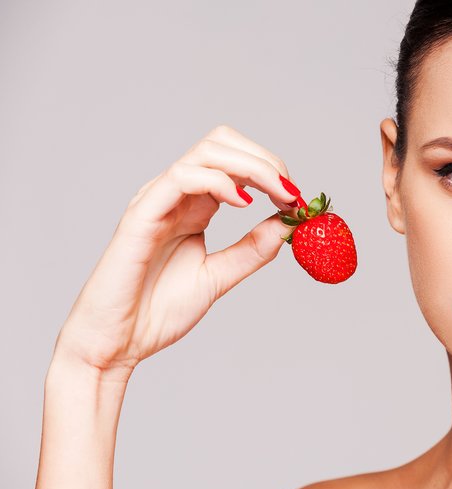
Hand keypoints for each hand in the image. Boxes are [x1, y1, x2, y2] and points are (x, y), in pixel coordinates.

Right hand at [53, 125, 300, 380]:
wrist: (116, 345)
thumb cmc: (155, 312)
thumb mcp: (218, 277)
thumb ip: (251, 250)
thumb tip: (288, 226)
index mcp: (193, 207)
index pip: (234, 163)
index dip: (270, 171)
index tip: (298, 199)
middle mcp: (175, 196)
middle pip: (222, 144)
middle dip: (265, 160)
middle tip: (291, 192)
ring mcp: (157, 201)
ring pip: (206, 153)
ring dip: (252, 167)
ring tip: (279, 194)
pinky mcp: (141, 215)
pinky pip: (181, 178)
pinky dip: (218, 182)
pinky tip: (244, 203)